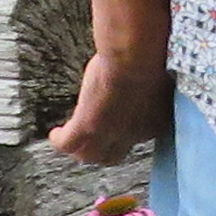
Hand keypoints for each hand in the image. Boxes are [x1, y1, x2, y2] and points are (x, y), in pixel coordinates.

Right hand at [48, 51, 172, 168]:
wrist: (134, 59)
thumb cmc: (152, 60)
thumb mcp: (159, 78)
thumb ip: (155, 86)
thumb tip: (155, 81)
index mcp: (153, 125)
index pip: (137, 137)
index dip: (126, 131)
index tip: (121, 120)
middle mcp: (130, 136)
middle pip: (112, 156)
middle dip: (102, 152)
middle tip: (94, 142)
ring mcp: (106, 134)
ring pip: (89, 156)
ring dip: (80, 151)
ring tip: (72, 144)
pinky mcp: (85, 126)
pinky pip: (68, 144)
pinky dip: (60, 141)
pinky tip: (56, 135)